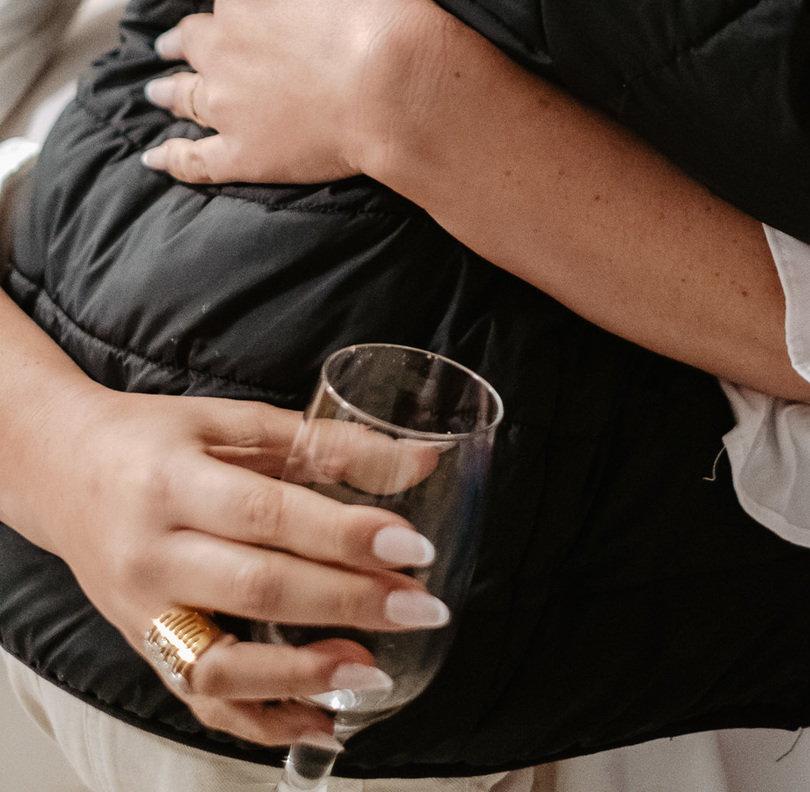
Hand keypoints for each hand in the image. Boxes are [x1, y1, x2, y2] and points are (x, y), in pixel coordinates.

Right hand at [27, 379, 445, 747]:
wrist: (60, 472)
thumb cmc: (154, 439)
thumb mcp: (232, 422)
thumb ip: (325, 443)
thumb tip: (419, 461)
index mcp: (174, 482)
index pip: (270, 515)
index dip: (344, 534)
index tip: (410, 546)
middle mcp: (153, 554)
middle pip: (258, 588)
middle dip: (348, 602)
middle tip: (419, 605)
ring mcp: (143, 613)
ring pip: (223, 665)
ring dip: (305, 674)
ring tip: (375, 669)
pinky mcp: (144, 650)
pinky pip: (204, 700)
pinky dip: (264, 718)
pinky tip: (322, 718)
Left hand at [142, 0, 448, 187]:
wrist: (395, 81)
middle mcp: (222, 46)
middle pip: (194, 35)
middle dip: (182, 33)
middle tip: (170, 38)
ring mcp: (229, 103)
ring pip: (187, 94)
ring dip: (170, 89)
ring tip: (157, 90)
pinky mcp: (246, 152)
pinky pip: (196, 159)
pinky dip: (173, 157)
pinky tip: (155, 157)